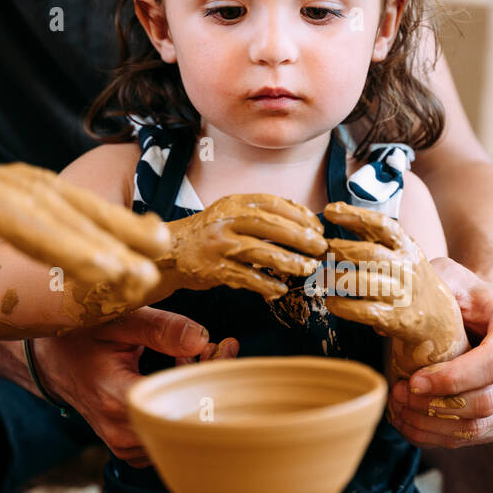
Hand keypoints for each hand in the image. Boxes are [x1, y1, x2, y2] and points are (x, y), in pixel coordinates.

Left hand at [0, 148, 170, 395]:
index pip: (7, 212)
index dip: (65, 244)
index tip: (113, 275)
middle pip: (43, 194)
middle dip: (103, 230)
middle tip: (156, 266)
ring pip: (49, 191)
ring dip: (104, 219)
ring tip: (157, 248)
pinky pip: (39, 200)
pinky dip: (81, 219)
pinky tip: (113, 239)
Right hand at [32, 307, 235, 466]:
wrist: (51, 362)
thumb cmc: (81, 336)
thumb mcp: (116, 321)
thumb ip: (160, 328)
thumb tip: (202, 338)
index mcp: (117, 399)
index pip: (181, 400)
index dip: (208, 375)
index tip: (223, 346)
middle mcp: (121, 431)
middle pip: (187, 418)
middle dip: (209, 382)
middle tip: (219, 348)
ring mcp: (124, 445)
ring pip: (180, 427)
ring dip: (195, 392)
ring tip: (192, 357)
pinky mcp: (130, 447)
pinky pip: (168, 431)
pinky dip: (180, 404)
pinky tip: (176, 376)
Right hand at [160, 193, 325, 297]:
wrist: (172, 251)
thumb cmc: (210, 233)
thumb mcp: (231, 214)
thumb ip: (260, 215)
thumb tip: (303, 223)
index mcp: (234, 203)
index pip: (273, 204)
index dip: (299, 215)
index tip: (317, 227)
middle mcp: (226, 220)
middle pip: (270, 226)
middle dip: (300, 237)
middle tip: (320, 248)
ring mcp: (219, 245)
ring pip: (260, 251)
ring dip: (288, 261)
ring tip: (307, 268)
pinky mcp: (213, 269)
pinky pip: (245, 277)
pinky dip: (265, 284)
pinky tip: (280, 289)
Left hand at [320, 202, 467, 376]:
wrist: (438, 319)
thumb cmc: (409, 280)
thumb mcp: (401, 253)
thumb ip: (373, 237)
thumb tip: (334, 213)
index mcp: (407, 247)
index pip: (382, 224)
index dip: (354, 215)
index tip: (329, 211)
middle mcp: (407, 268)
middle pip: (368, 253)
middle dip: (338, 250)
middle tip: (319, 251)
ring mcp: (401, 295)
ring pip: (362, 282)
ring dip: (335, 278)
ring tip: (321, 277)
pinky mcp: (394, 319)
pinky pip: (362, 311)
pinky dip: (341, 306)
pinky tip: (331, 301)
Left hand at [386, 259, 492, 449]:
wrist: (489, 314)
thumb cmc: (465, 295)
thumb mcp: (448, 277)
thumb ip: (423, 288)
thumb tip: (384, 326)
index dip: (452, 378)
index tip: (413, 381)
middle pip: (488, 401)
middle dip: (436, 406)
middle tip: (398, 396)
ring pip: (481, 426)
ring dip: (433, 425)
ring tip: (399, 410)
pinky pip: (478, 437)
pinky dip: (440, 436)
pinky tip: (411, 423)